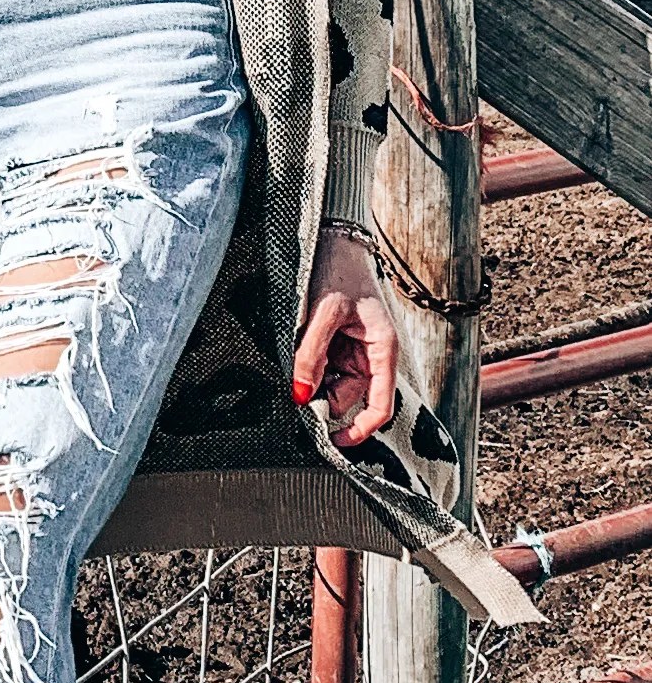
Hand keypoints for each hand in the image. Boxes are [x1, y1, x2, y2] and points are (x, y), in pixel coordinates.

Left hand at [292, 229, 397, 447]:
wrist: (334, 241)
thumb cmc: (339, 270)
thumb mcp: (323, 313)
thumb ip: (311, 355)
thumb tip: (300, 394)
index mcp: (383, 349)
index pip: (380, 405)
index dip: (360, 429)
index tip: (335, 441)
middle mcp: (373, 355)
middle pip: (348, 398)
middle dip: (322, 397)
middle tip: (298, 381)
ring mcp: (356, 352)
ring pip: (332, 385)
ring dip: (313, 378)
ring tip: (305, 344)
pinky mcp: (340, 347)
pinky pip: (323, 369)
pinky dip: (310, 367)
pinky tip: (304, 344)